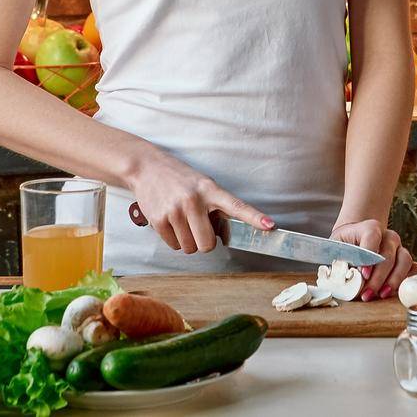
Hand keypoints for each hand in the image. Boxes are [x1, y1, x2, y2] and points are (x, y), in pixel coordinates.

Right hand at [127, 153, 272, 254]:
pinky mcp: (158, 220)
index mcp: (210, 190)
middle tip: (199, 228)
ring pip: (190, 248)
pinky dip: (174, 239)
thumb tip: (224, 234)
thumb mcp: (203, 185)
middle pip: (207, 244)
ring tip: (182, 220)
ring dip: (188, 241)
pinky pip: (174, 246)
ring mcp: (175, 211)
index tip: (269, 225)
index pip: (236, 205)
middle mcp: (194, 200)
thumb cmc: (180, 179)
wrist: (147, 168)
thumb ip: (215, 206)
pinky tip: (170, 222)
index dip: (254, 218)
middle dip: (205, 242)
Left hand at [332, 219, 416, 300]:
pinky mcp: (405, 259)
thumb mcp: (337, 249)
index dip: (368, 257)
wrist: (357, 239)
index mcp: (370, 228)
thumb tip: (342, 278)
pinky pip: (414, 268)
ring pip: (405, 261)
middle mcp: (388, 236)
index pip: (372, 237)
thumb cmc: (346, 245)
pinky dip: (408, 279)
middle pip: (388, 254)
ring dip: (394, 280)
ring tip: (382, 295)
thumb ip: (340, 261)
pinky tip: (398, 291)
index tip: (363, 274)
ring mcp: (399, 247)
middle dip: (378, 278)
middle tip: (367, 294)